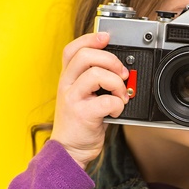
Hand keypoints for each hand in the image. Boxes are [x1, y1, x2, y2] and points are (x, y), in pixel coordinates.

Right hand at [50, 32, 128, 168]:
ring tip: (121, 95)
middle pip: (85, 56)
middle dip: (110, 60)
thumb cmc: (80, 124)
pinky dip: (118, 104)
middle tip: (122, 73)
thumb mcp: (83, 96)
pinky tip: (117, 110)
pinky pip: (106, 101)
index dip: (90, 38)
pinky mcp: (82, 114)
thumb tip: (121, 69)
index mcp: (68, 78)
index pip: (73, 49)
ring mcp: (73, 99)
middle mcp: (67, 85)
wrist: (69, 151)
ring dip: (117, 83)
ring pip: (96, 74)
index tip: (107, 37)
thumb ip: (95, 81)